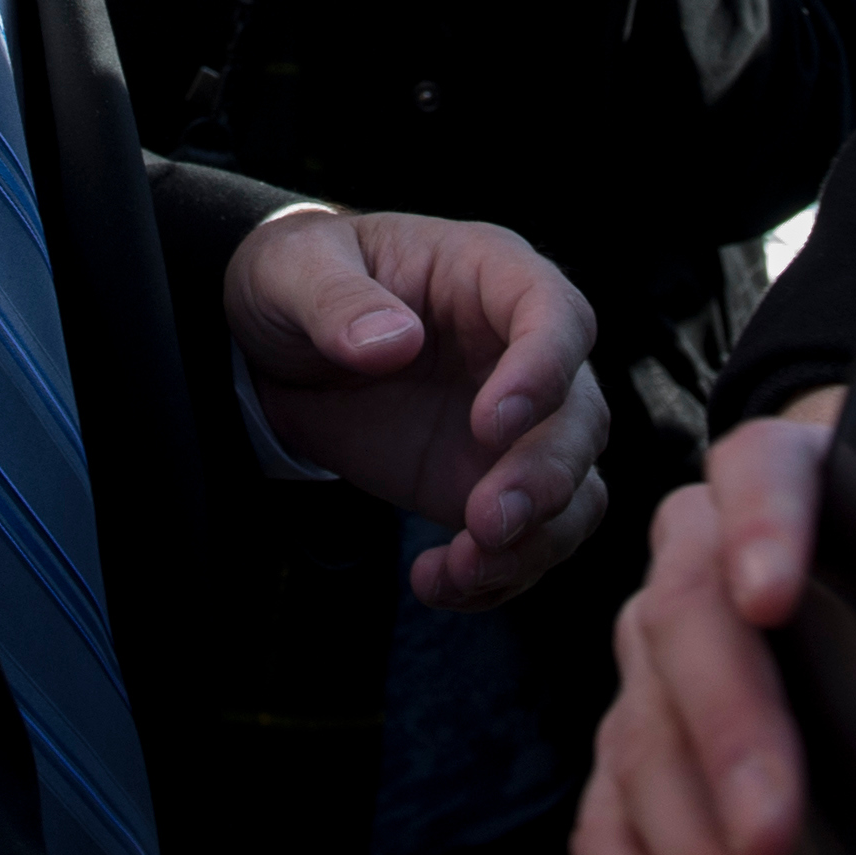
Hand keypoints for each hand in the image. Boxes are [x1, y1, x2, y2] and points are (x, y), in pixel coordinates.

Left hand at [226, 205, 609, 604]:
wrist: (276, 352)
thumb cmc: (297, 283)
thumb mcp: (292, 270)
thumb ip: (335, 300)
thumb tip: (394, 342)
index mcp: (490, 274)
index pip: (555, 313)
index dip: (543, 369)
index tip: (492, 425)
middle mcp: (521, 350)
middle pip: (580, 414)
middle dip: (545, 477)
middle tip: (486, 522)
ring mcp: (517, 424)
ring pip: (574, 486)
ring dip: (534, 540)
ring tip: (461, 570)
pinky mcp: (490, 482)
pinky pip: (531, 538)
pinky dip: (499, 574)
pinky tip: (440, 584)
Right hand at [577, 390, 839, 854]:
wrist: (852, 569)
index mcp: (779, 477)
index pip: (764, 473)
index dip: (764, 529)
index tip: (774, 598)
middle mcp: (693, 555)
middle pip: (690, 626)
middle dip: (731, 738)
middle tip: (772, 837)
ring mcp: (648, 654)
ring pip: (645, 744)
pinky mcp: (626, 742)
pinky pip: (608, 821)